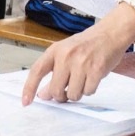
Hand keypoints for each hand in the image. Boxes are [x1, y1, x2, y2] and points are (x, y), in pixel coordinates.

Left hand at [20, 11, 134, 104]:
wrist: (109, 34)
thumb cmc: (86, 45)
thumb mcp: (65, 53)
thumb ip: (53, 72)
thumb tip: (43, 95)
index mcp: (54, 50)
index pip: (37, 71)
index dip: (29, 88)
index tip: (25, 101)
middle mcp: (66, 56)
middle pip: (55, 90)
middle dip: (60, 96)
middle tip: (66, 91)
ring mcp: (81, 63)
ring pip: (72, 94)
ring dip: (77, 93)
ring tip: (82, 80)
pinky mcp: (96, 70)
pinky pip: (88, 92)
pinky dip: (90, 90)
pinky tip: (92, 78)